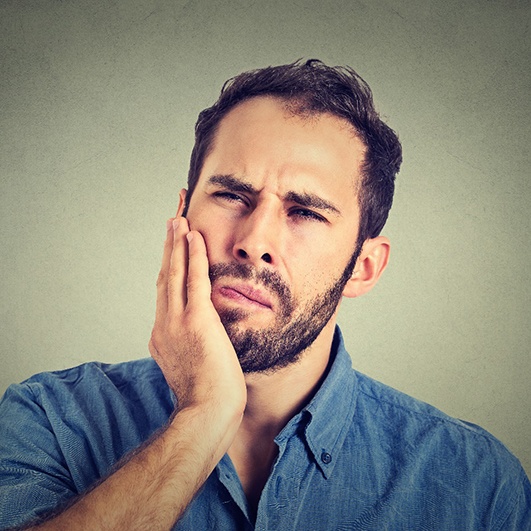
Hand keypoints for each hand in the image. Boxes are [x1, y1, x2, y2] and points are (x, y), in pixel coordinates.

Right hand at [149, 211, 246, 416]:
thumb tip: (195, 338)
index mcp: (163, 333)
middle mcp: (163, 322)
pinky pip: (194, 279)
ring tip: (178, 216)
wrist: (207, 413)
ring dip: (176, 241)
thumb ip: (188, 346)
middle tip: (172, 216)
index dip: (168, 263)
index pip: (165, 289)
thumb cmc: (207, 395)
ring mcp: (176, 321)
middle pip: (165, 273)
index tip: (172, 244)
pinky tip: (193, 235)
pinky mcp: (195, 320)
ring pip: (175, 271)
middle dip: (169, 243)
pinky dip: (192, 255)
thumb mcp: (191, 365)